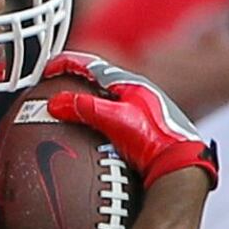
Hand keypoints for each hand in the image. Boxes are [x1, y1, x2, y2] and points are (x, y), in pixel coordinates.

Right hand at [40, 52, 217, 184]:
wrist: (181, 164)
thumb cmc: (155, 139)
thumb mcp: (116, 119)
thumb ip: (86, 108)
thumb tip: (55, 103)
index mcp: (131, 84)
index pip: (92, 66)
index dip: (67, 64)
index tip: (47, 70)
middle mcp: (136, 95)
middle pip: (97, 81)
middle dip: (74, 81)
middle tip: (54, 87)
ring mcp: (138, 113)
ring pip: (104, 101)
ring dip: (84, 102)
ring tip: (66, 112)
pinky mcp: (139, 131)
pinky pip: (109, 120)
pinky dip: (93, 122)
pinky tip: (87, 137)